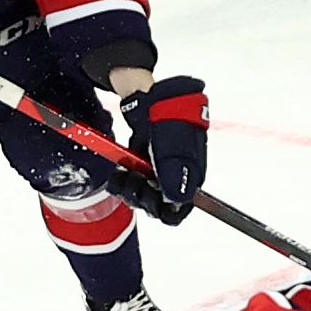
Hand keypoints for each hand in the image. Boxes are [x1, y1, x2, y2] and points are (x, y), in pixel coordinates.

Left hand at [122, 75, 208, 221]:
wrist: (151, 97)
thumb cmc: (169, 116)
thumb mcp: (174, 144)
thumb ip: (174, 173)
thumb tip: (177, 200)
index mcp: (190, 175)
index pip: (181, 209)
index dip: (167, 213)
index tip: (153, 204)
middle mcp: (175, 177)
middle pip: (159, 207)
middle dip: (144, 199)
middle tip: (136, 183)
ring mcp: (157, 172)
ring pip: (142, 197)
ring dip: (130, 190)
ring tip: (125, 175)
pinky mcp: (142, 166)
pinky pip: (130, 184)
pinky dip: (121, 181)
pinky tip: (120, 171)